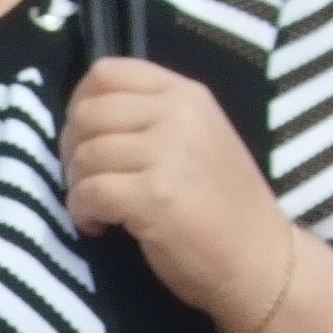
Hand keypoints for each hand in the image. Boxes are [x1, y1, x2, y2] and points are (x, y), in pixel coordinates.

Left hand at [63, 56, 291, 332]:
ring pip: (85, 155)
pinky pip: (89, 192)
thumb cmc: (224, 206)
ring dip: (77, 187)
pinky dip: (82, 213)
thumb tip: (84, 118)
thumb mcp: (197, 139)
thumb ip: (151, 117)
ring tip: (97, 209)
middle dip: (72, 151)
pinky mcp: (155, 197)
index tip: (84, 138)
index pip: (107, 72)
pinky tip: (101, 226)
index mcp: (186, 94)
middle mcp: (178, 114)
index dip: (80, 103)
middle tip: (87, 181)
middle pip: (87, 113)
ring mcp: (168, 154)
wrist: (261, 261)